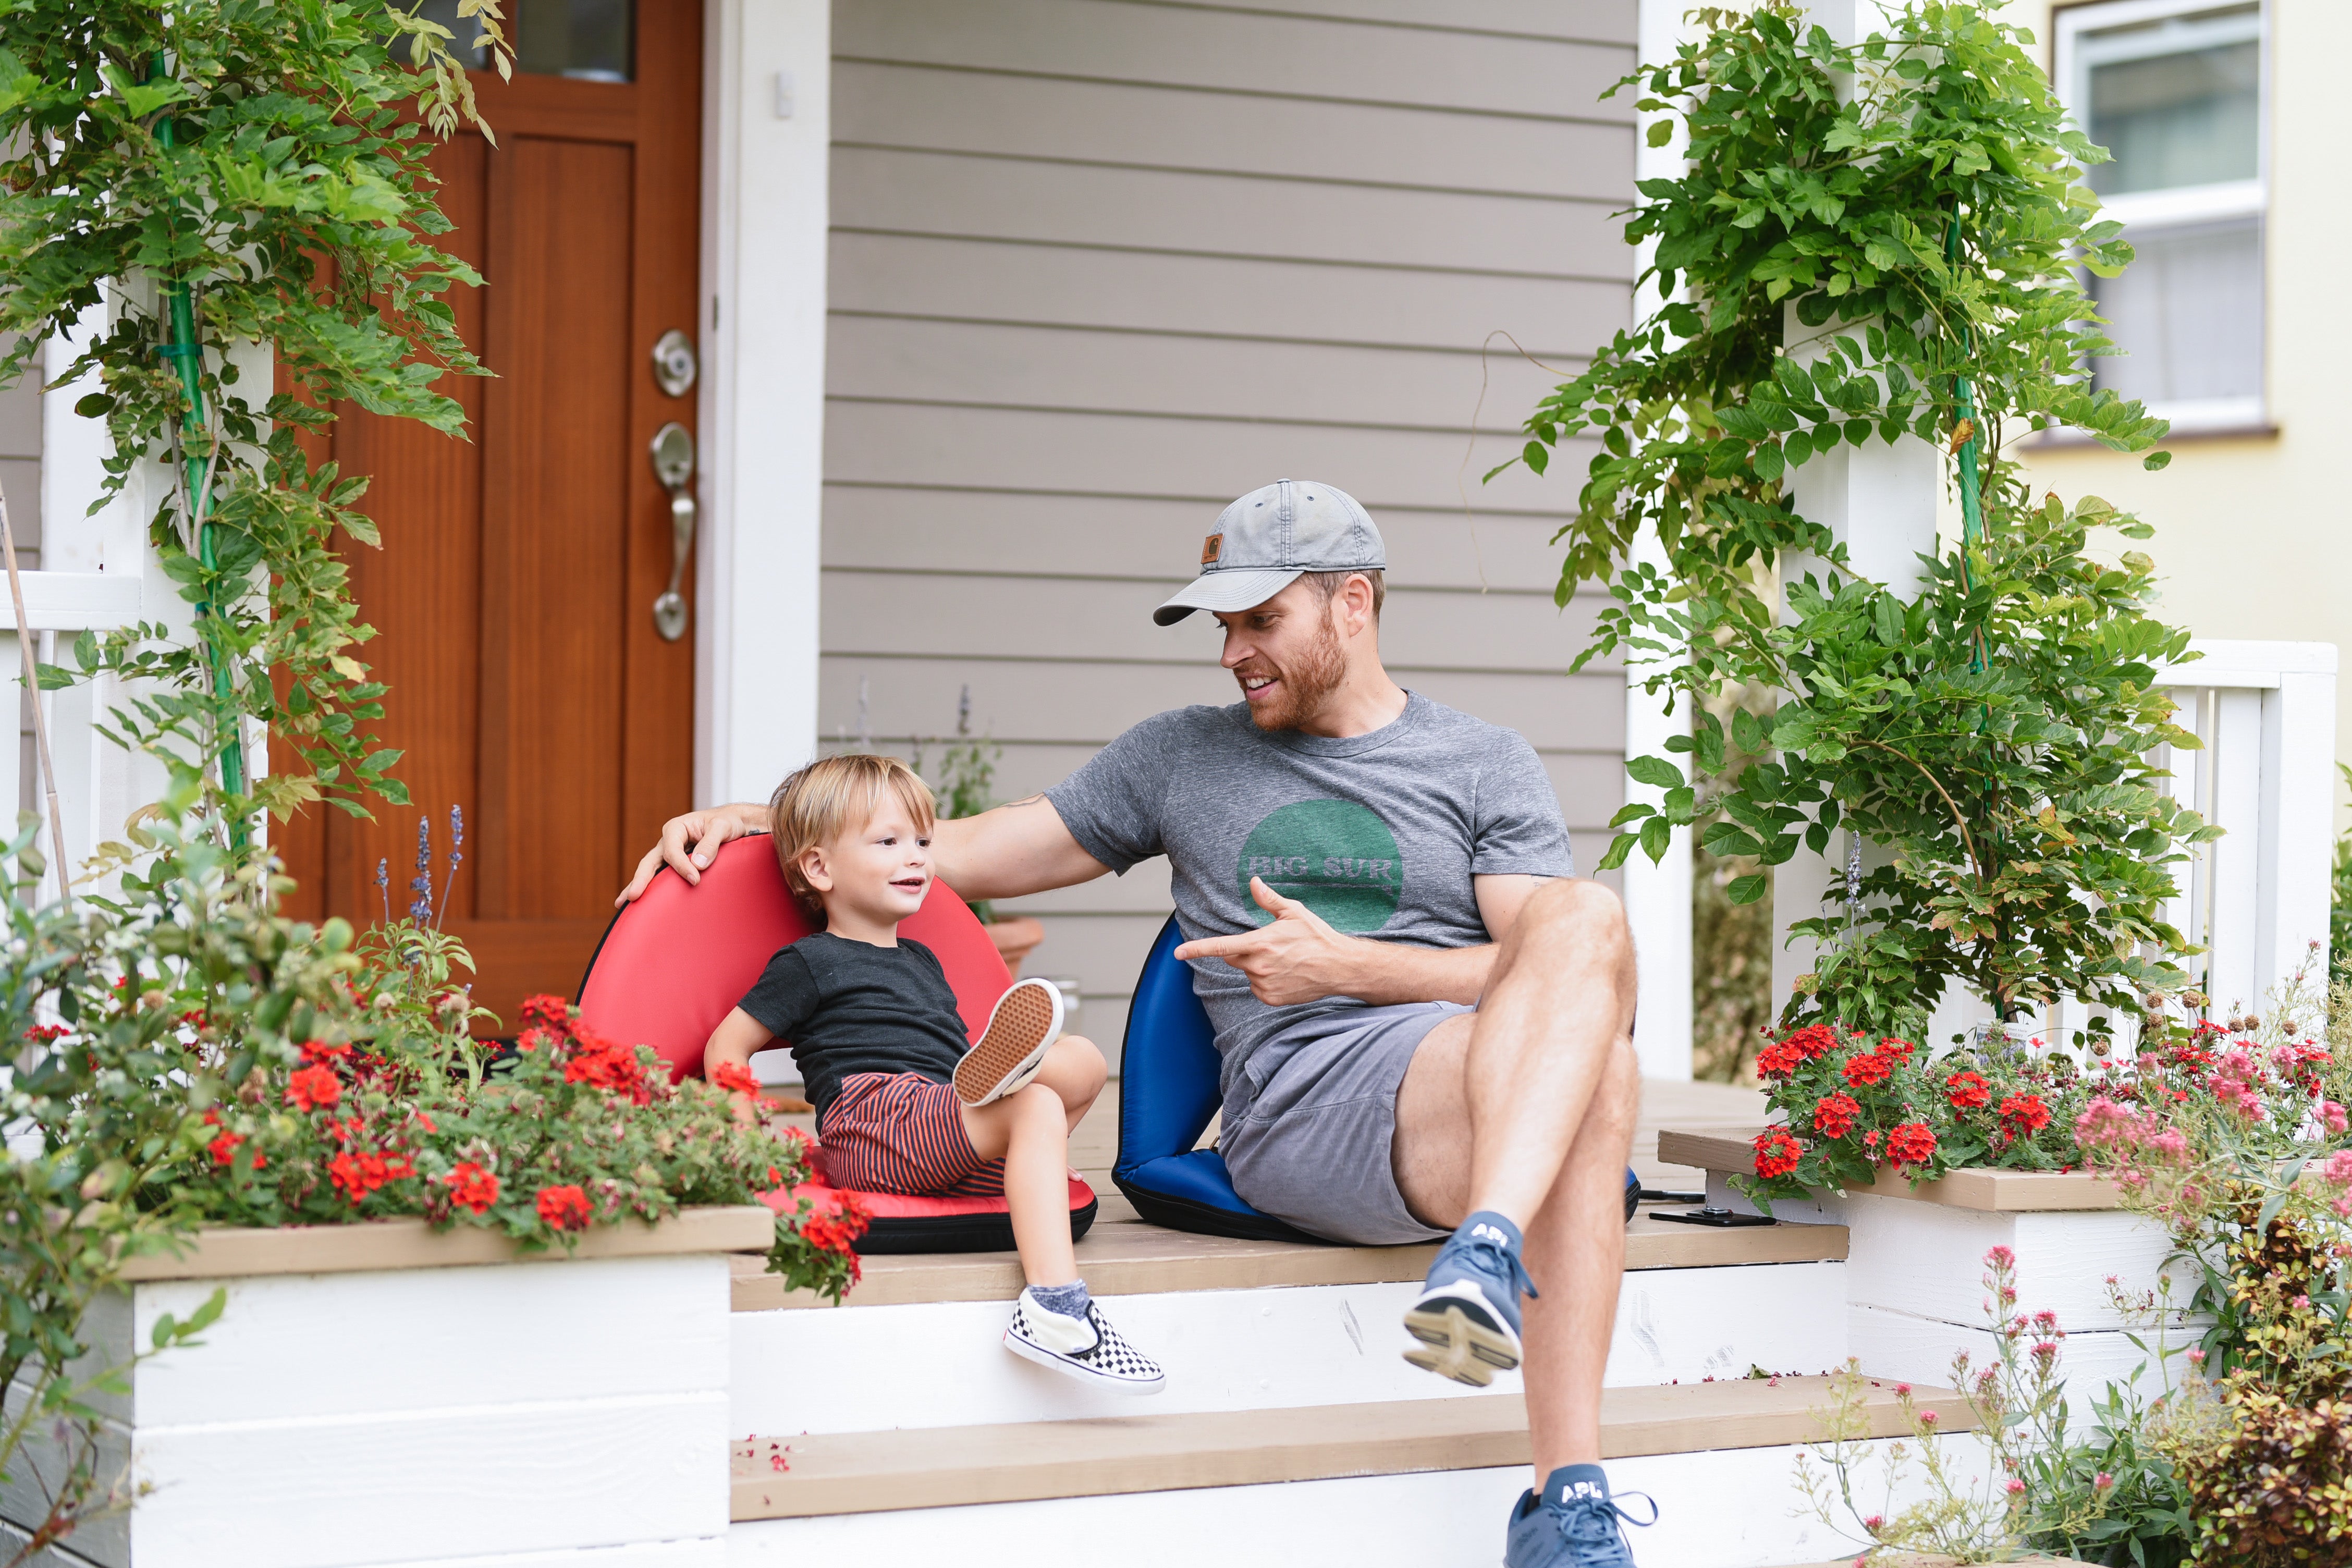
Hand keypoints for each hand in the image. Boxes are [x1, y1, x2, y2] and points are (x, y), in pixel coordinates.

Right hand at [616, 802, 765, 905]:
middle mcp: (669, 841)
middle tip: (634, 896)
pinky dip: (650, 888)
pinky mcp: (676, 865)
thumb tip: (698, 864)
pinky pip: (661, 877)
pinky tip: (639, 902)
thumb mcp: (723, 827)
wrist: (734, 824)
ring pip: (651, 871)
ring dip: (638, 886)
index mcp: (676, 828)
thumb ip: (711, 843)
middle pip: (650, 861)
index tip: (695, 880)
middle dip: (641, 879)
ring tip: (622, 904)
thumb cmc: (728, 822)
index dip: (681, 866)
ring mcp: (670, 854)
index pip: (672, 850)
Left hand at [1171, 877, 1367, 1006]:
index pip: (1221, 947)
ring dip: (1257, 966)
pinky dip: (1265, 981)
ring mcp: (1265, 985)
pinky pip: (1257, 987)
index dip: (1197, 949)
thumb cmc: (1317, 936)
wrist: (1339, 967)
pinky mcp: (1271, 998)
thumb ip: (1269, 899)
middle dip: (1243, 950)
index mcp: (1260, 943)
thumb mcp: (1294, 912)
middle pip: (1233, 958)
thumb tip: (1253, 881)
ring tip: (1284, 960)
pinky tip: (1285, 973)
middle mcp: (1259, 966)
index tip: (1178, 952)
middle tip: (1269, 944)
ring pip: (1247, 973)